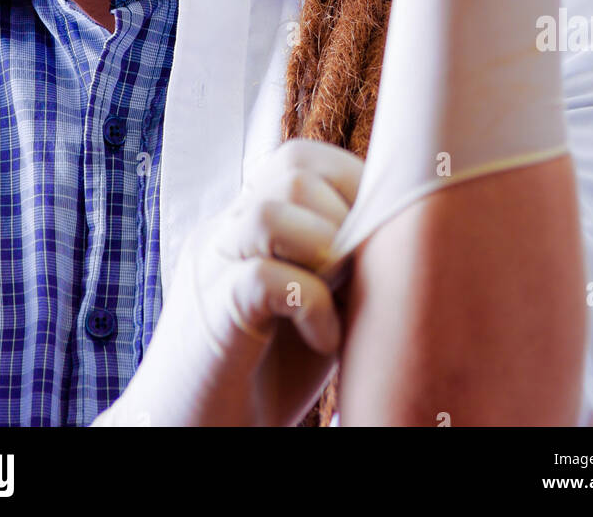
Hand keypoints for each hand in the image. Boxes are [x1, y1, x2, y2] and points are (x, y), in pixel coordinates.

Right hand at [93, 138, 362, 426]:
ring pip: (272, 209)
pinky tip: (324, 339)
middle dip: (347, 211)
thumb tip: (403, 232)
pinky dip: (312, 305)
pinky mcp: (213, 313)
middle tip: (359, 269)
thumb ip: (342, 266)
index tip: (383, 230)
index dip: (352, 180)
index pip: (299, 158)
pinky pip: (265, 277)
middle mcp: (225, 231)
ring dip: (327, 248)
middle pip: (292, 167)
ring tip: (342, 295)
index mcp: (247, 222)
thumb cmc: (261, 378)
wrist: (189, 435)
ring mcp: (213, 267)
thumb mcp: (315, 307)